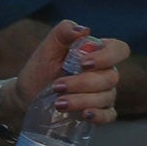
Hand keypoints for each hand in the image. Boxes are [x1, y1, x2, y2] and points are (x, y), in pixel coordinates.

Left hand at [13, 20, 128, 125]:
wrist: (27, 95)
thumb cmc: (40, 68)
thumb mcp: (47, 48)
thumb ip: (63, 33)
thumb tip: (83, 30)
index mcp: (99, 53)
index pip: (120, 50)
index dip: (107, 57)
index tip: (84, 63)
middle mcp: (106, 73)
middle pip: (111, 77)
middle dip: (83, 83)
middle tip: (57, 86)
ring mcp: (104, 94)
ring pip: (107, 97)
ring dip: (82, 100)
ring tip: (58, 103)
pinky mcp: (98, 112)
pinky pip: (109, 115)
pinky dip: (99, 115)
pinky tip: (85, 114)